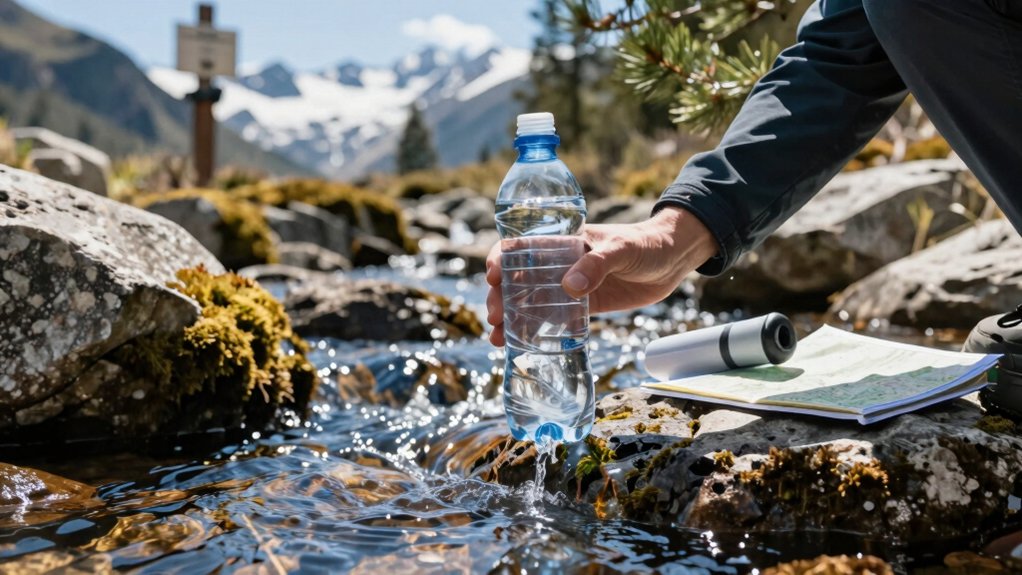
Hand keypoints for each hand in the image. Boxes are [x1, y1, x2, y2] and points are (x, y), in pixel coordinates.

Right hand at [485, 206, 717, 345]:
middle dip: (500, 298)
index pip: (520, 246)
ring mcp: (570, 287)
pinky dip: (536, 332)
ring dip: (511, 320)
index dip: (500, 259)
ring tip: (498, 339)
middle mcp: (559, 264)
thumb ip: (597, 265)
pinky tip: (521, 346)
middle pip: (518, 280)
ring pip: (531, 303)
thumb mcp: (621, 249)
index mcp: (562, 242)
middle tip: (495, 317)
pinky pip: (554, 320)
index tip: (491, 277)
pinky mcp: (584, 307)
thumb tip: (569, 287)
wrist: (673, 259)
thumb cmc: (646, 244)